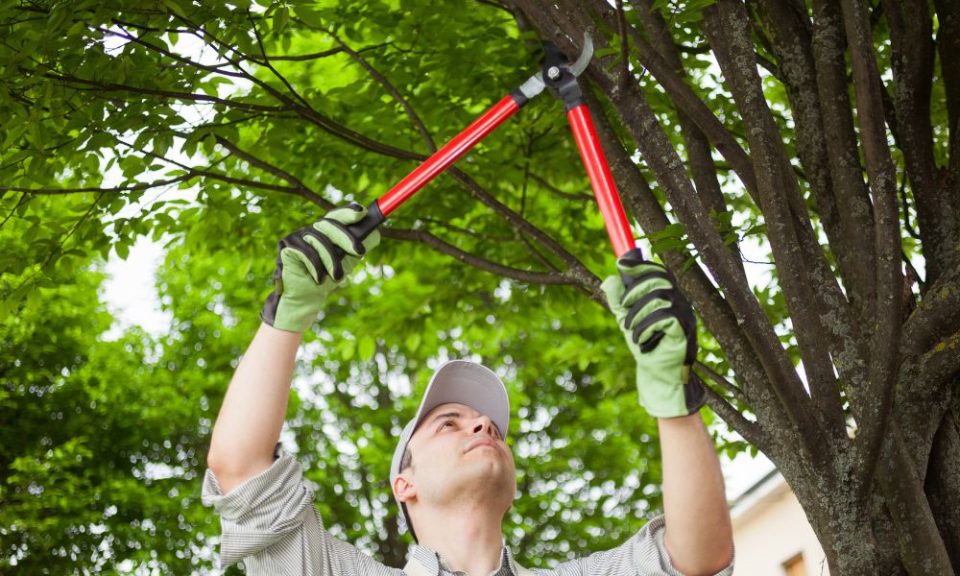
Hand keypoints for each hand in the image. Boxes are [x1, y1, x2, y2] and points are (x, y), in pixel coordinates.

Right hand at [260, 203, 380, 332]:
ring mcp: (297, 236)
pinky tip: (318, 278)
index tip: (362, 212)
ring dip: (330, 261)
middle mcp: (310, 229)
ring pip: (318, 240)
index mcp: (325, 231)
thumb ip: (358, 247)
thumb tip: (375, 233)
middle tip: (360, 252)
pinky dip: (315, 267)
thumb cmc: (326, 278)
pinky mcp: (286, 246)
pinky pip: (304, 251)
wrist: (306, 298)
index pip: (337, 215)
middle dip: (346, 238)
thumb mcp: (346, 261)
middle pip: (329, 224)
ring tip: (336, 277)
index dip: (348, 211)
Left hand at [600, 248, 704, 417]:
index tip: (621, 265)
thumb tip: (609, 279)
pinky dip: (646, 327)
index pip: (658, 271)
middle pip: (658, 279)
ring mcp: (685, 315)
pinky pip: (664, 317)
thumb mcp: (626, 320)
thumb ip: (618, 301)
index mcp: (667, 296)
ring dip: (637, 313)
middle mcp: (679, 302)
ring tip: (630, 330)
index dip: (641, 265)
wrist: (656, 374)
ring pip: (659, 297)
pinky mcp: (684, 330)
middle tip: (623, 307)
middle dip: (635, 290)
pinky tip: (641, 340)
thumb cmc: (645, 345)